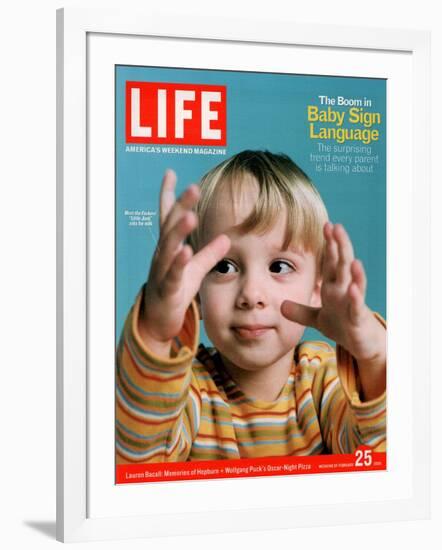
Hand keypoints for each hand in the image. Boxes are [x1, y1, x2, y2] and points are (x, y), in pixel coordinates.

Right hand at [138, 169, 230, 355]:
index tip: (170, 173)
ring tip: (191, 216)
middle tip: (193, 187)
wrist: (159, 320)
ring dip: (179, 231)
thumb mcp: (196, 269)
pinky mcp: (167, 289)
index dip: (169, 196)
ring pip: (169, 248)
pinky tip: (186, 251)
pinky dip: (178, 262)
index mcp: (170, 247)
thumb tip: (227, 237)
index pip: (169, 217)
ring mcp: (162, 271)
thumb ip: (209, 253)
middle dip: (181, 206)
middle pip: (171, 226)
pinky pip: (172, 274)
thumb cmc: (176, 290)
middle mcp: (163, 255)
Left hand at [281, 222, 385, 399]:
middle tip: (336, 227)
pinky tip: (353, 287)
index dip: (328, 245)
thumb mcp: (317, 319)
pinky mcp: (358, 318)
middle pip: (342, 265)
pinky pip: (356, 306)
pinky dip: (355, 297)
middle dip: (339, 247)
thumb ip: (300, 311)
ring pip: (353, 282)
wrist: (361, 345)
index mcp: (333, 288)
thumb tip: (280, 306)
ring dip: (352, 269)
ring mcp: (353, 303)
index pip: (330, 262)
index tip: (325, 226)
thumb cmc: (342, 326)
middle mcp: (344, 291)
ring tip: (350, 256)